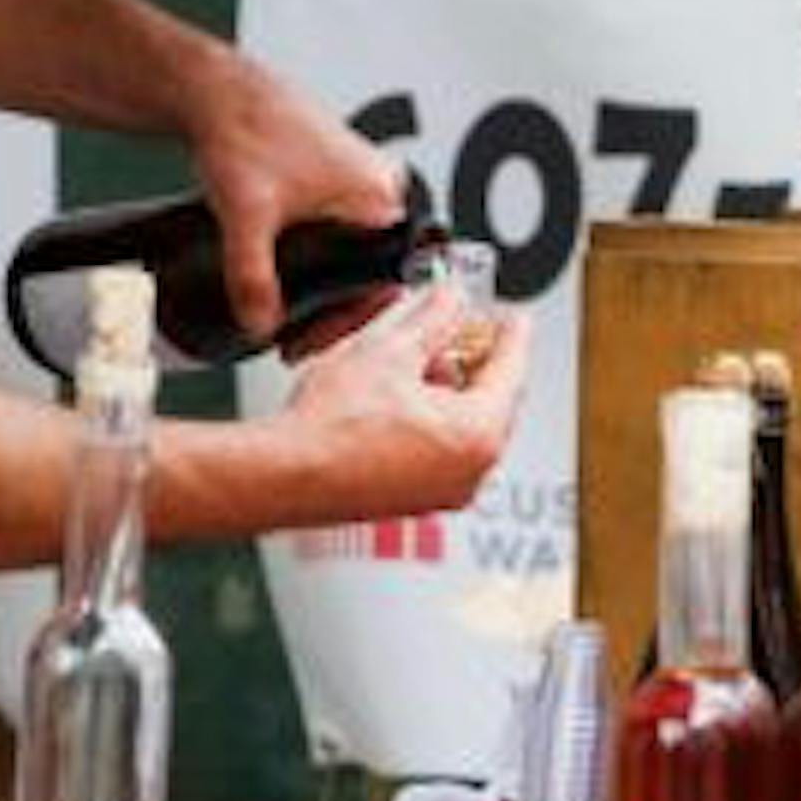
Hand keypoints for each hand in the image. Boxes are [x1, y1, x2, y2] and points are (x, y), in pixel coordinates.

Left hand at [188, 54, 403, 339]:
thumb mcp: (246, 215)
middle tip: (296, 338)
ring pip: (353, 254)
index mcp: (378, 195)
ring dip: (324, 289)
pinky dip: (317, 260)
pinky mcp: (333, 174)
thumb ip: (252, 276)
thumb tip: (260, 325)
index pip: (383, 282)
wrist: (215, 89)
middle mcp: (378, 185)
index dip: (346, 320)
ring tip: (289, 317)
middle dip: (332, 311)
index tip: (311, 339)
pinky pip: (339, 232)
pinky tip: (289, 279)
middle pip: (369, 273)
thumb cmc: (241, 131)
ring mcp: (358, 179)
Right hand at [269, 287, 530, 521]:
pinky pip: (442, 450)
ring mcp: (445, 491)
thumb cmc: (331, 426)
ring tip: (417, 360)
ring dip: (450, 389)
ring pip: (465, 426)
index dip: (511, 332)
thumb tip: (450, 299)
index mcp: (478, 433)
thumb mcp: (390, 350)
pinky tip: (400, 396)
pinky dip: (432, 420)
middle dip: (475, 359)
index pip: (513, 369)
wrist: (287, 475)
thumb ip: (433, 318)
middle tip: (461, 328)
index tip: (511, 315)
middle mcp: (472, 471)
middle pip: (493, 401)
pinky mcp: (417, 500)